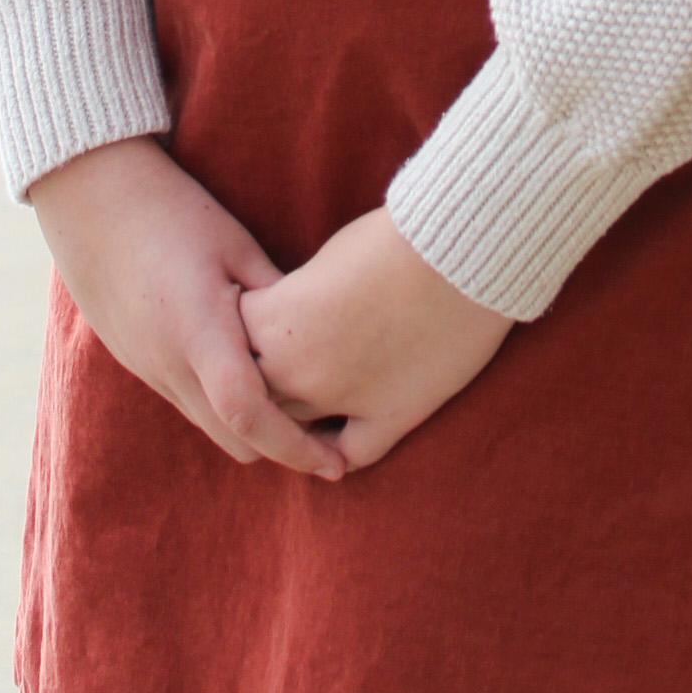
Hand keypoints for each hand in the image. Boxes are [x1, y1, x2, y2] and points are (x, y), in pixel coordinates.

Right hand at [27, 136, 345, 480]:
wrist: (91, 204)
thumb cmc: (172, 213)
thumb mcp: (235, 245)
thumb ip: (276, 297)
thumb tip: (321, 337)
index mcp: (199, 333)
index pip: (250, 415)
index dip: (297, 448)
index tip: (338, 465)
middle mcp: (170, 365)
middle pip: (235, 438)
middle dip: (282, 447)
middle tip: (333, 435)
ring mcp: (150, 369)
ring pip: (211, 425)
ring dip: (252, 427)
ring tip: (300, 406)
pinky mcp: (139, 364)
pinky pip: (189, 403)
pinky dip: (224, 406)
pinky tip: (250, 375)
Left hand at [240, 206, 511, 471]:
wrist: (462, 250)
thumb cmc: (395, 238)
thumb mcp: (327, 259)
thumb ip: (294, 299)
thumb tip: (290, 314)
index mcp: (278, 324)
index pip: (230, 340)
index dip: (237, 328)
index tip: (246, 319)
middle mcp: (302, 370)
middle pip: (255, 392)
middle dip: (256, 380)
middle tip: (269, 366)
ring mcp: (349, 399)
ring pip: (295, 430)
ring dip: (293, 419)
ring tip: (300, 399)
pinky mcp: (394, 415)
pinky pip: (350, 454)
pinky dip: (338, 452)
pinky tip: (335, 441)